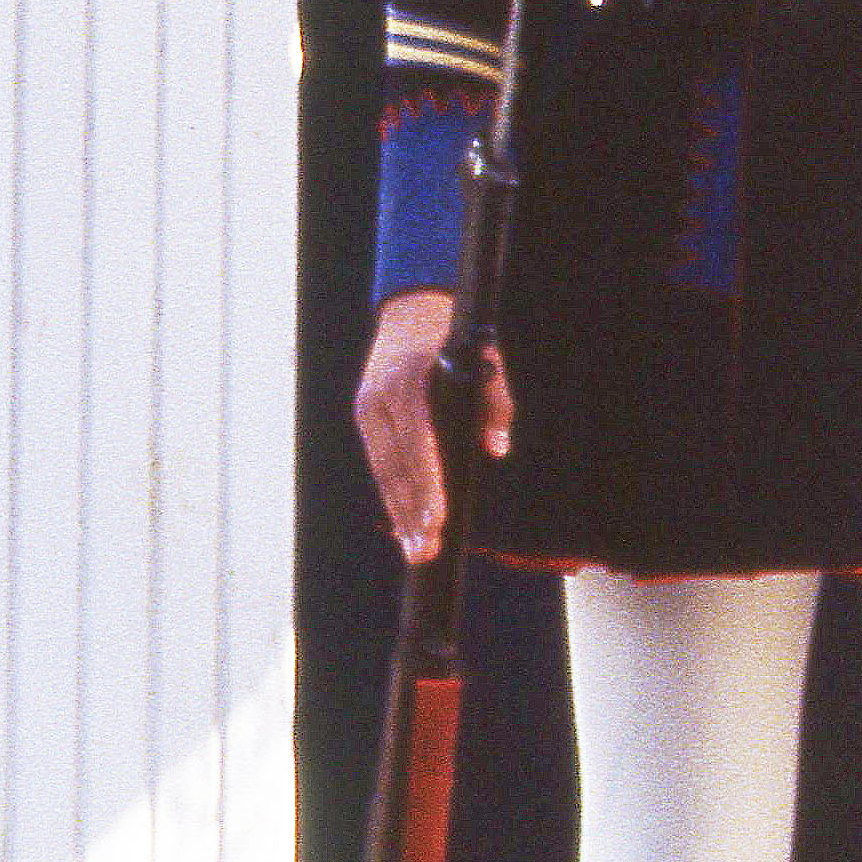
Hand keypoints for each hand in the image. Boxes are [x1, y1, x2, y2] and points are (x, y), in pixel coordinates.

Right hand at [355, 289, 514, 564]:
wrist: (410, 309)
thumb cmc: (456, 337)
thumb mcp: (486, 359)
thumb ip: (495, 403)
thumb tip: (497, 449)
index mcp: (409, 379)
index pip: (416, 440)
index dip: (426, 482)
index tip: (437, 518)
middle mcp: (381, 396)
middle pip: (395, 465)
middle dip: (412, 512)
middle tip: (427, 552)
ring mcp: (368, 409)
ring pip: (383, 471)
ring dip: (400, 515)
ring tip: (418, 553)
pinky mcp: (365, 418)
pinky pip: (379, 465)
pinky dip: (392, 497)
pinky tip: (404, 528)